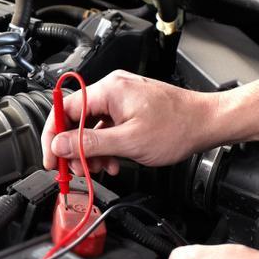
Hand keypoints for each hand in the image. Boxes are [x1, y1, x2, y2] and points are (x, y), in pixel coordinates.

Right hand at [41, 70, 219, 171]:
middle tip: (75, 170)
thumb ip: (89, 143)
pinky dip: (106, 145)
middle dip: (74, 147)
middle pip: (77, 118)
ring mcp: (122, 97)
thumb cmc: (177, 127)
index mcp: (109, 90)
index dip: (53, 136)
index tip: (51, 158)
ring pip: (92, 125)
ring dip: (91, 150)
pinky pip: (107, 126)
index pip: (64, 109)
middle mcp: (113, 88)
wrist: (207, 123)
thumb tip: (59, 145)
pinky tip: (112, 160)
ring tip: (100, 168)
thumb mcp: (128, 142)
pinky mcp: (130, 107)